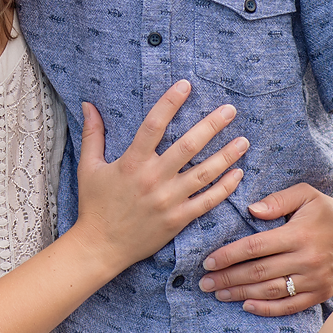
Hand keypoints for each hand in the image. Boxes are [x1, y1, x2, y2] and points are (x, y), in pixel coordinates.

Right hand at [74, 81, 246, 267]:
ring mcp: (168, 200)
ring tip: (243, 140)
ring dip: (226, 155)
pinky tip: (238, 173)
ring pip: (204, 173)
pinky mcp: (178, 219)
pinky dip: (225, 187)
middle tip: (231, 109)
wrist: (100, 247)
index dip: (170, 102)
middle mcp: (153, 179)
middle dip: (212, 125)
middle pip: (188, 146)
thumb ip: (93, 134)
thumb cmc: (94, 205)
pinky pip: (207, 201)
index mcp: (132, 162)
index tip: (186, 85)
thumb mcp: (89, 167)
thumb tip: (88, 105)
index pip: (154, 125)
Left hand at [197, 183, 332, 314]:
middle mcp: (305, 259)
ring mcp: (313, 280)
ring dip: (241, 294)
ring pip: (271, 291)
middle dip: (228, 278)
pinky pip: (290, 306)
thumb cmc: (329, 214)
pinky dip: (267, 309)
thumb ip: (278, 200)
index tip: (208, 261)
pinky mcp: (319, 294)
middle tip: (204, 282)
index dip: (229, 255)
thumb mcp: (307, 196)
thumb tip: (252, 210)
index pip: (256, 247)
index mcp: (298, 234)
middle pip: (259, 272)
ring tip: (218, 293)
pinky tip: (247, 306)